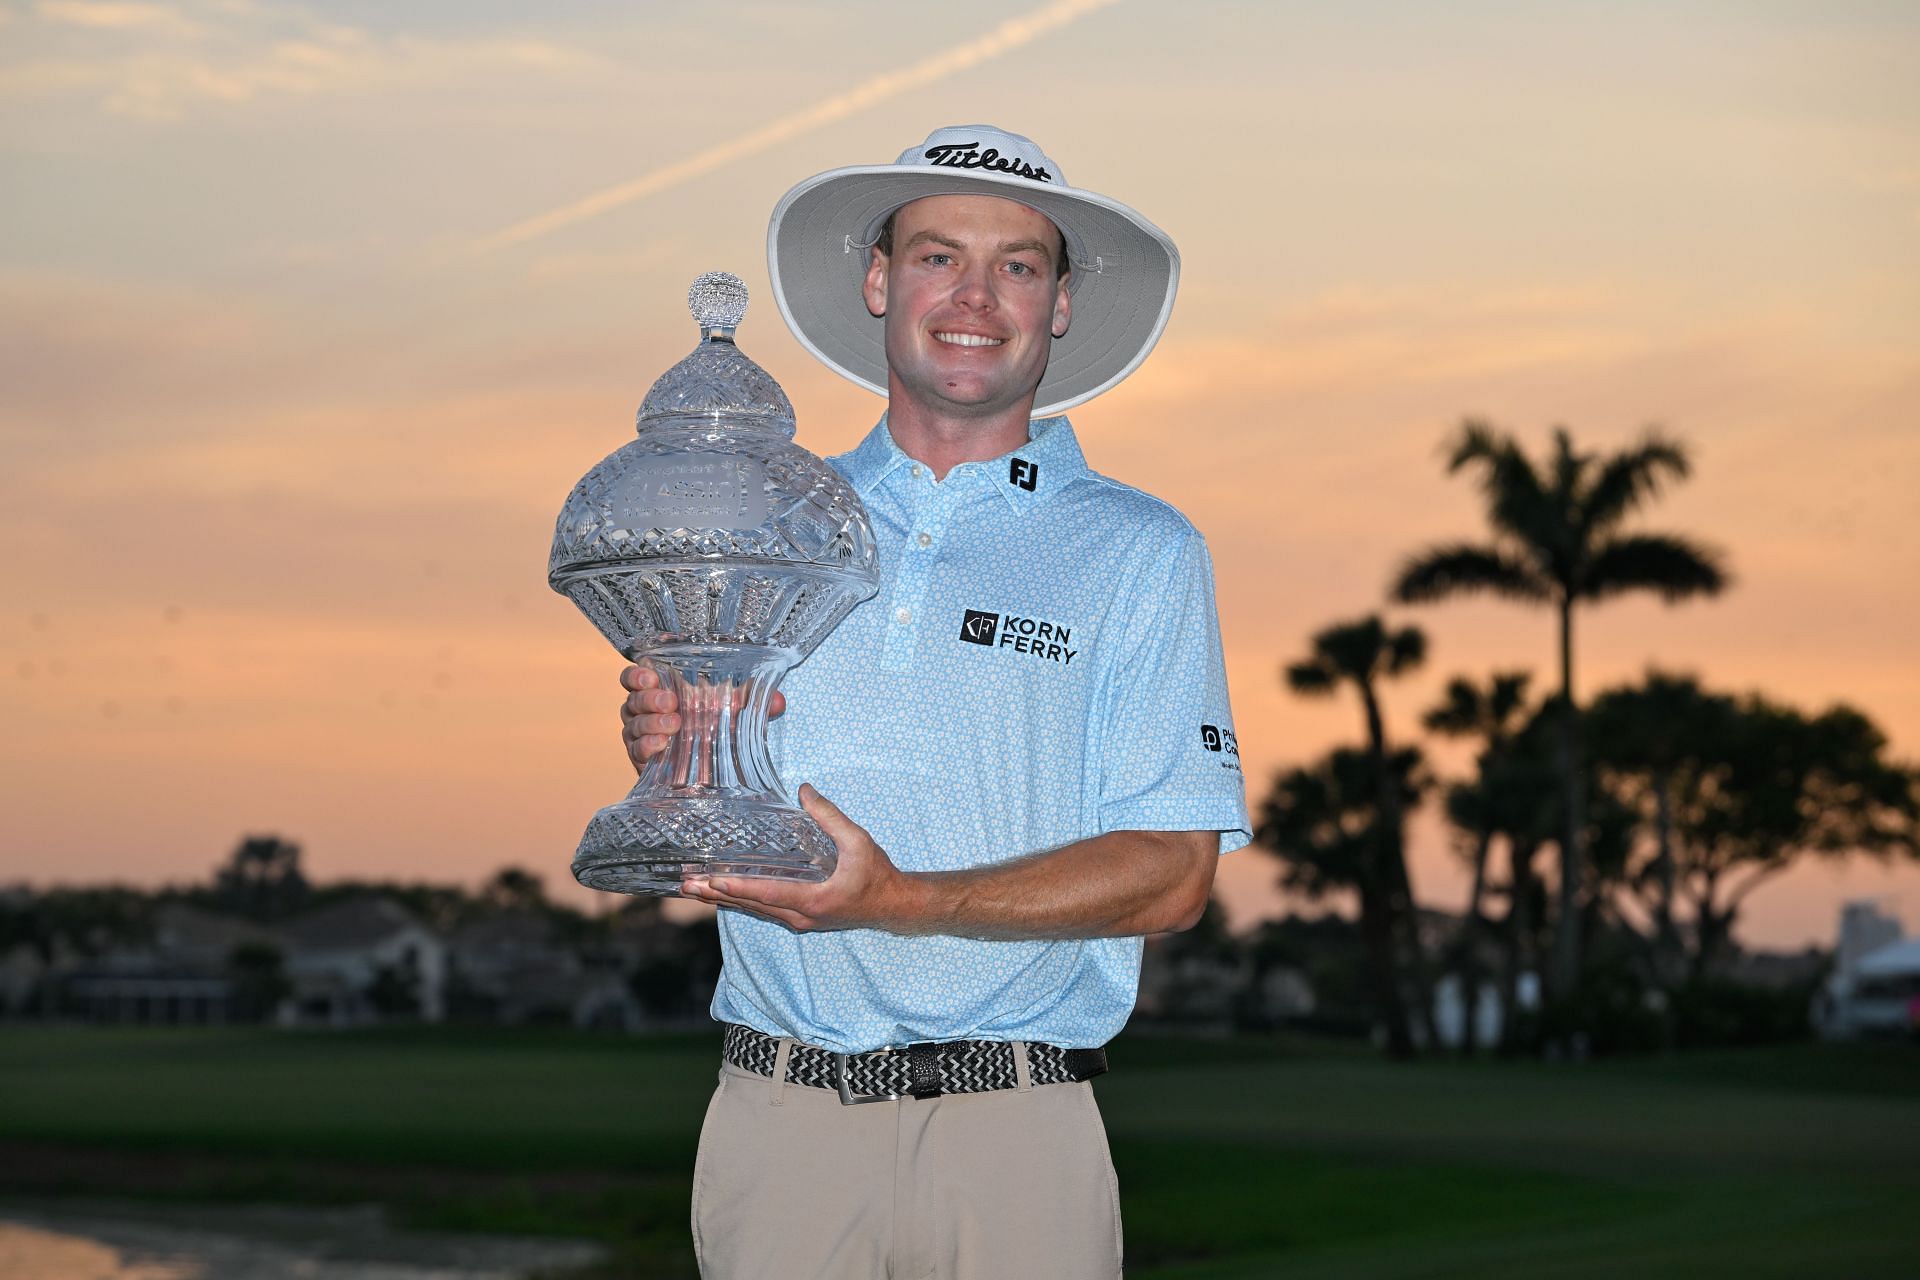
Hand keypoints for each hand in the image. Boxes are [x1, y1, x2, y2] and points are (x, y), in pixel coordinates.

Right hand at [620, 664, 785, 773]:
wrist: (712, 770)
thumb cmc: (717, 727)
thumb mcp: (736, 712)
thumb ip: (754, 702)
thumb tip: (779, 701)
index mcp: (661, 691)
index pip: (636, 677)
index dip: (638, 675)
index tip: (653, 675)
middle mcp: (645, 712)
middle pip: (633, 699)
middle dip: (649, 698)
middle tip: (671, 702)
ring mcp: (641, 737)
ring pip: (632, 724)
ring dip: (650, 722)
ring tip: (673, 725)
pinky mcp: (643, 761)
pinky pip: (636, 750)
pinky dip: (647, 745)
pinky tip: (662, 744)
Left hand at [682, 785, 916, 932]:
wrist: (892, 905)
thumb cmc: (876, 874)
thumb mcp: (858, 841)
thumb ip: (830, 816)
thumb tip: (804, 790)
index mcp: (813, 900)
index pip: (767, 893)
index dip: (737, 886)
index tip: (711, 880)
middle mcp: (800, 916)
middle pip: (750, 905)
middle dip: (716, 894)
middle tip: (684, 883)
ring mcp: (798, 920)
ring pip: (753, 910)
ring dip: (722, 899)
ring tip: (692, 888)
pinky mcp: (799, 918)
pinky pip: (762, 910)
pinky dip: (739, 901)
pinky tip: (721, 894)